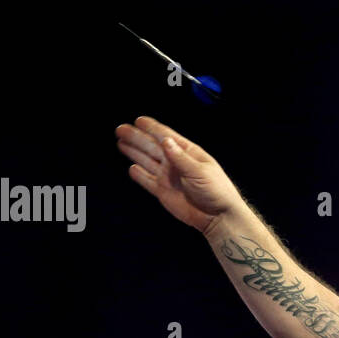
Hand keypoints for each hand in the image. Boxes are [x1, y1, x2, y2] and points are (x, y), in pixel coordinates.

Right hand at [115, 116, 245, 236]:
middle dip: (136, 137)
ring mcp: (169, 177)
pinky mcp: (164, 191)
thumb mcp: (199, 171)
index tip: (138, 120)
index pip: (166, 136)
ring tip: (121, 142)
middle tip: (120, 129)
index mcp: (187, 153)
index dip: (151, 128)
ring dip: (134, 152)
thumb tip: (165, 141)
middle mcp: (175, 163)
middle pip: (152, 146)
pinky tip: (132, 168)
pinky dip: (139, 175)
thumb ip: (180, 157)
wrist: (218, 217)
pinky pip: (148, 181)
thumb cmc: (217, 191)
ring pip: (147, 161)